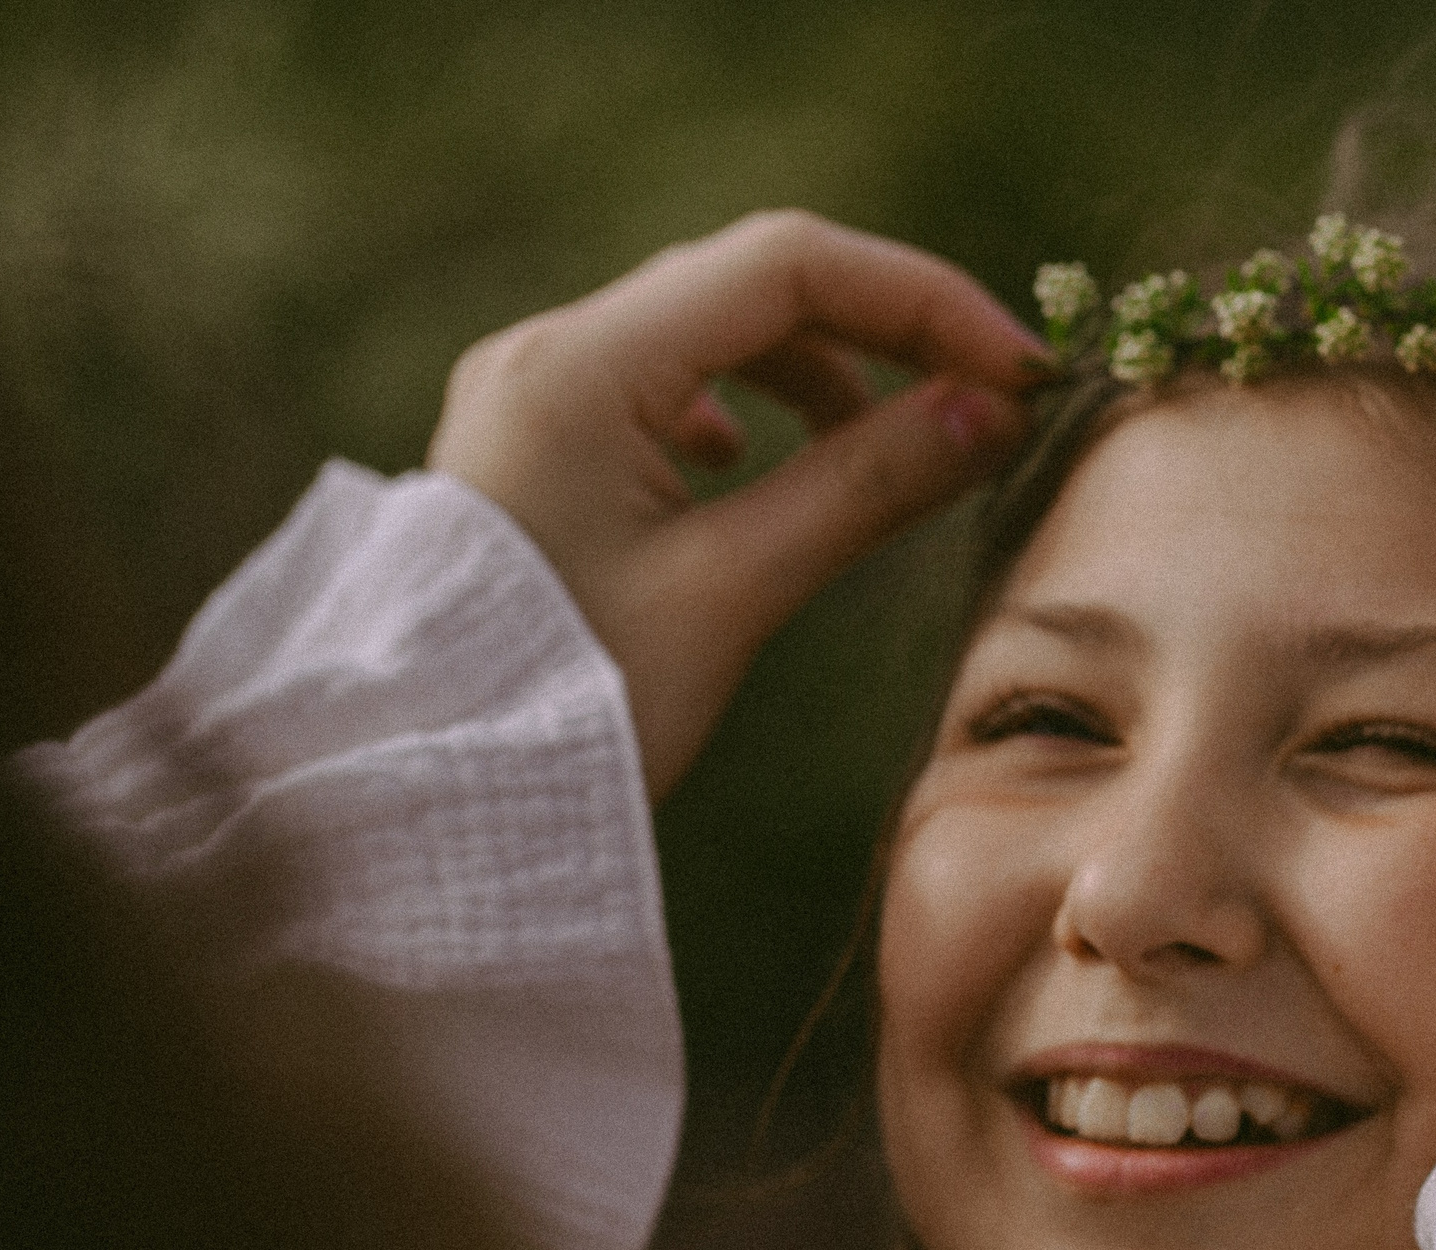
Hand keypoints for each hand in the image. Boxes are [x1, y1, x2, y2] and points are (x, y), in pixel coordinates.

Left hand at [428, 210, 1045, 798]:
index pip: (787, 264)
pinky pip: (664, 383)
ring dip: (822, 369)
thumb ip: (866, 486)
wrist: (419, 799)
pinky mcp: (541, 447)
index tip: (1016, 370)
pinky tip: (763, 468)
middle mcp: (548, 352)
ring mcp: (536, 396)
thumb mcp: (733, 592)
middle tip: (989, 396)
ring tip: (895, 443)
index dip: (921, 300)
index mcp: (581, 366)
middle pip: (753, 283)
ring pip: (712, 329)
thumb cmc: (568, 706)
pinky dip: (749, 408)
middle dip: (885, 329)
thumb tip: (993, 413)